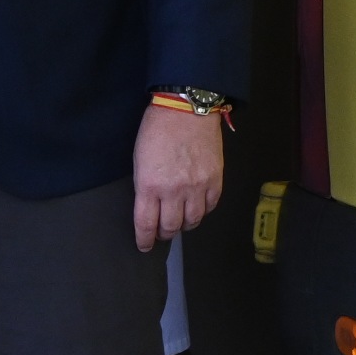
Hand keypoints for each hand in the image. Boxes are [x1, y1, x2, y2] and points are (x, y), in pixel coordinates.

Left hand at [133, 103, 222, 250]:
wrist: (187, 109)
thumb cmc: (157, 130)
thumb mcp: (140, 160)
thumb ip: (145, 186)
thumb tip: (151, 207)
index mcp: (149, 185)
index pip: (146, 224)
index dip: (145, 240)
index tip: (145, 245)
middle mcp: (174, 191)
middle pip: (171, 227)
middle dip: (165, 233)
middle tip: (163, 232)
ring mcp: (197, 187)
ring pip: (193, 221)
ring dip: (185, 225)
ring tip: (181, 221)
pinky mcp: (215, 180)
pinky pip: (210, 207)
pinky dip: (203, 211)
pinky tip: (197, 207)